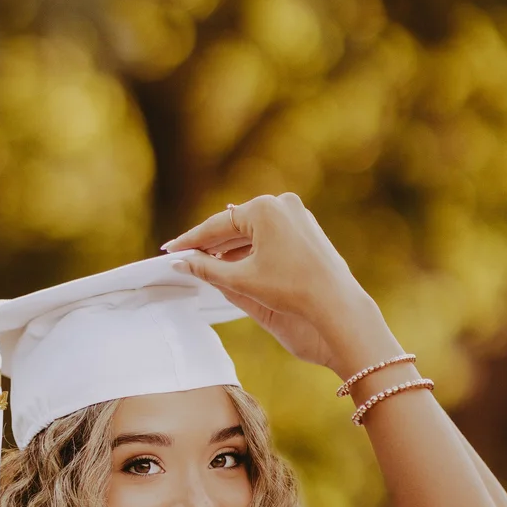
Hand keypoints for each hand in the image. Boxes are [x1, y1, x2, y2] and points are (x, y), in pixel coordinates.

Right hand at [163, 193, 370, 370]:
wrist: (336, 303)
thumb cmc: (290, 289)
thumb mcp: (242, 280)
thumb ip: (207, 269)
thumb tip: (180, 262)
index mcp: (264, 208)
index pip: (217, 225)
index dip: (191, 241)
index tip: (170, 249)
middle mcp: (281, 203)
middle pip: (235, 226)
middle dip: (211, 244)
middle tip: (185, 257)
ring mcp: (297, 214)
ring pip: (253, 231)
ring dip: (231, 248)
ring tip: (207, 264)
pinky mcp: (307, 228)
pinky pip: (270, 235)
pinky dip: (252, 248)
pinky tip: (237, 263)